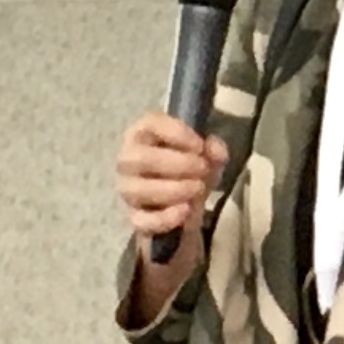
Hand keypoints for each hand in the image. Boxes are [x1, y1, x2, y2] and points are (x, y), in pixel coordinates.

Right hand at [116, 111, 227, 247]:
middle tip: (202, 168)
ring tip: (198, 188)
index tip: (200, 146)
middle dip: (177, 163)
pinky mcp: (133, 217)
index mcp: (144, 133)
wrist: (185, 205)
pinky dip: (165, 217)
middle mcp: (128, 158)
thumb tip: (216, 152)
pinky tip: (185, 211)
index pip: (150, 123)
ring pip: (139, 189)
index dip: (177, 133)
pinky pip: (142, 220)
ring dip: (173, 189)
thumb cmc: (190, 168)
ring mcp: (127, 189)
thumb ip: (214, 149)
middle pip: (140, 158)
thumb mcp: (207, 155)